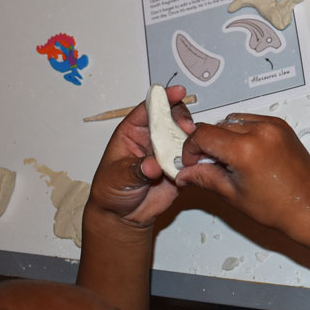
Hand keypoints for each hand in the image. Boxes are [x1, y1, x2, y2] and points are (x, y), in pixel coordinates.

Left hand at [88, 85, 194, 227]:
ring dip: (191, 139)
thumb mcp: (117, 177)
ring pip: (185, 136)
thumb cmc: (112, 190)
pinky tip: (197, 161)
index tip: (176, 93)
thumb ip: (135, 170)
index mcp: (132, 132)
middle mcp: (152, 138)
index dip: (163, 99)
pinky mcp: (179, 167)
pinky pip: (193, 158)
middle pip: (171, 117)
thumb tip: (151, 166)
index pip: (149, 109)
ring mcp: (167, 151)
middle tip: (186, 127)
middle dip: (181, 118)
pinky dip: (198, 158)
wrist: (124, 216)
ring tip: (192, 148)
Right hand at [176, 114, 309, 236]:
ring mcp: (272, 126)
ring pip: (232, 120)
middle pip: (216, 126)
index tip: (191, 161)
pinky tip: (244, 152)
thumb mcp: (233, 195)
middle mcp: (260, 131)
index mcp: (246, 149)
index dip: (191, 148)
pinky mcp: (280, 125)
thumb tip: (184, 173)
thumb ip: (204, 178)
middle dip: (207, 144)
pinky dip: (241, 132)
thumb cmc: (279, 206)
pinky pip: (250, 120)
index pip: (202, 134)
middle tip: (209, 164)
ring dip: (224, 136)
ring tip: (230, 160)